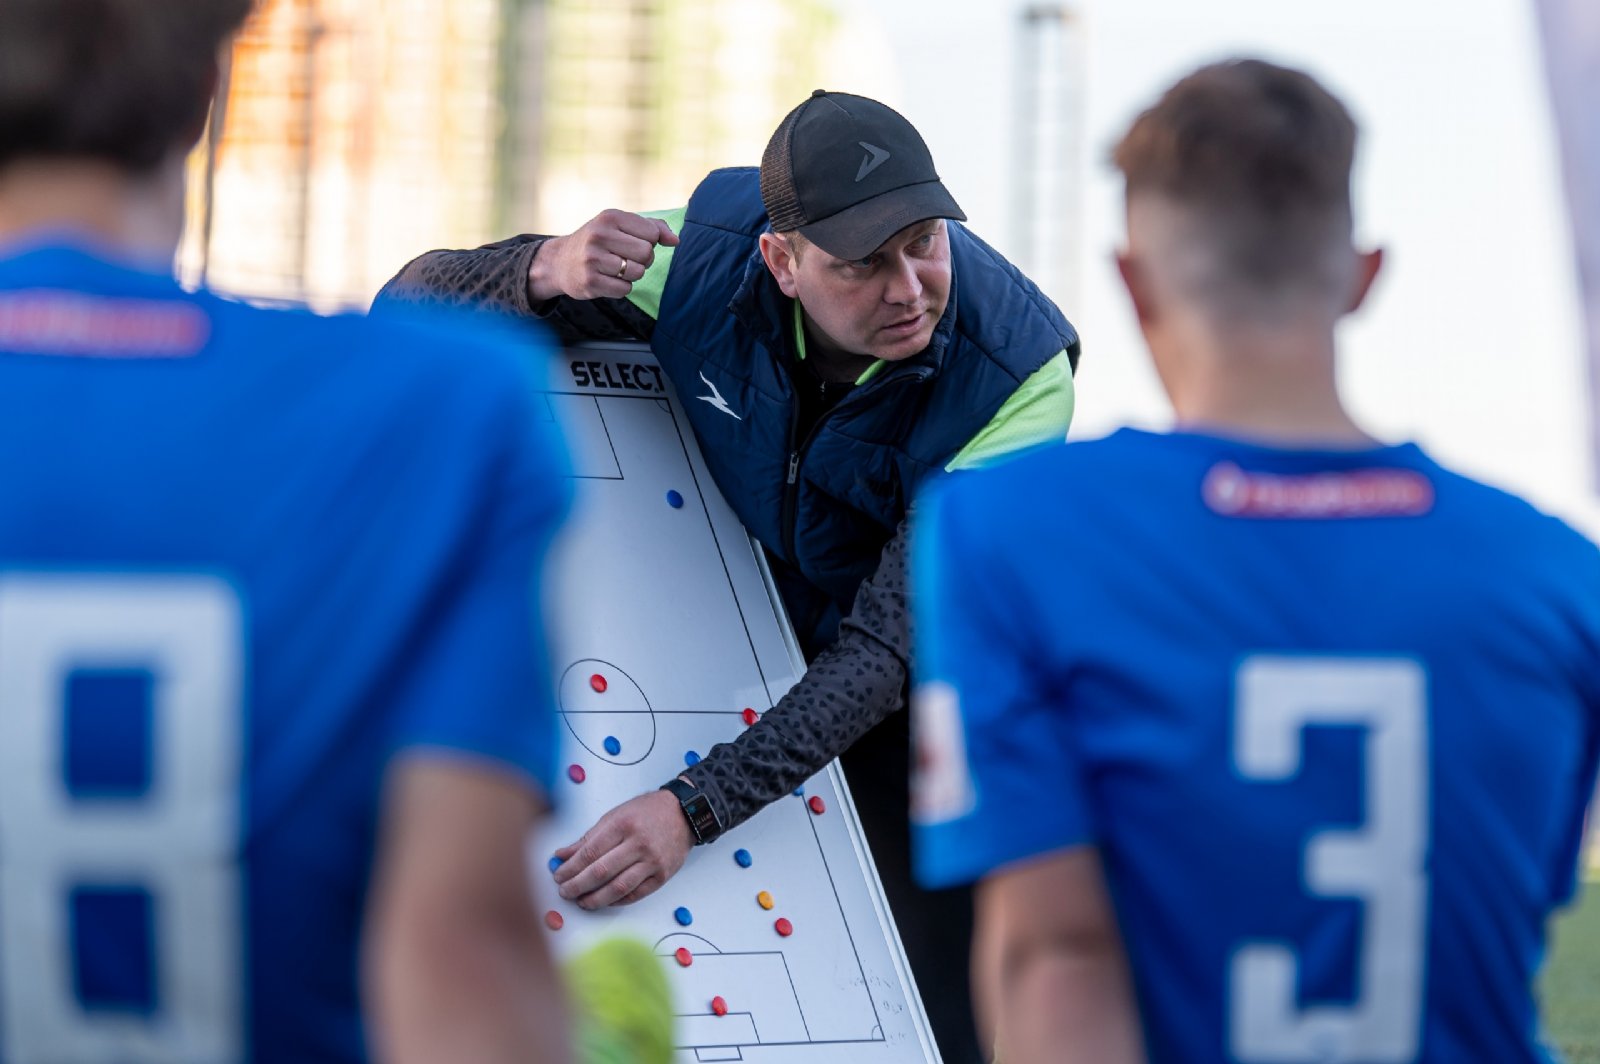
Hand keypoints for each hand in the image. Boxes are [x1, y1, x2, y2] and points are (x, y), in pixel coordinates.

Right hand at [527, 209, 679, 302]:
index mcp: (610, 217)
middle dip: (644, 260)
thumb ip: (653, 227)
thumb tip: (676, 241)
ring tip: (617, 268)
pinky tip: (607, 279)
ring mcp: (593, 259)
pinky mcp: (590, 282)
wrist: (560, 261)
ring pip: (637, 273)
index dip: (651, 241)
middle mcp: (599, 235)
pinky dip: (621, 287)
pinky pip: (625, 289)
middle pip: (647, 253)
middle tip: (628, 258)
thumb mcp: (620, 225)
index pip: (652, 233)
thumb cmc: (599, 241)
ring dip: (633, 274)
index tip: (635, 242)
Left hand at [551, 789, 693, 908]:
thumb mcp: (615, 816)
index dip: (571, 867)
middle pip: (601, 871)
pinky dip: (616, 901)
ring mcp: (652, 861)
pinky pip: (635, 894)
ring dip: (595, 899)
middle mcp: (638, 843)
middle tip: (565, 891)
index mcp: (623, 825)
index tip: (558, 875)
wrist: (683, 814)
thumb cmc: (647, 812)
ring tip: (581, 901)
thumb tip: (562, 855)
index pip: (590, 852)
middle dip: (578, 885)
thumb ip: (588, 838)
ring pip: (618, 887)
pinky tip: (604, 900)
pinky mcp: (662, 875)